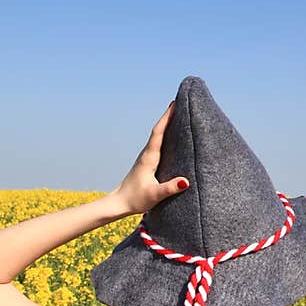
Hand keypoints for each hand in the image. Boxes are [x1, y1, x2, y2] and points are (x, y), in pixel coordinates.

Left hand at [110, 102, 189, 216]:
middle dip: (169, 116)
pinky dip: (165, 135)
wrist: (119, 203)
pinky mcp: (147, 163)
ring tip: (179, 114)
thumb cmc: (135, 199)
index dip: (167, 117)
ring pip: (157, 136)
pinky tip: (172, 136)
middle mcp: (147, 154)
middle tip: (180, 102)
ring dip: (167, 124)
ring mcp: (146, 158)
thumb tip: (186, 181)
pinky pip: (158, 144)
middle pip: (159, 129)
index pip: (158, 132)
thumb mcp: (155, 195)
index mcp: (149, 157)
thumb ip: (170, 188)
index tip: (174, 103)